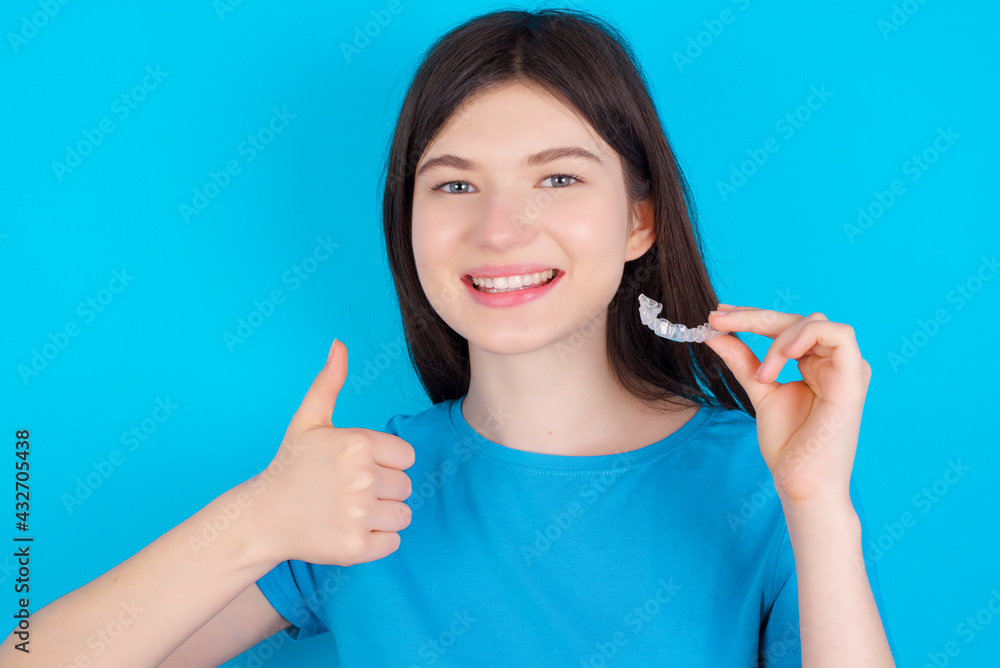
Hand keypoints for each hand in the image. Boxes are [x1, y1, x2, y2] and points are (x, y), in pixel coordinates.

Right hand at [252, 340, 414, 566]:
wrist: (262, 517)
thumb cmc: (290, 466)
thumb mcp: (308, 420)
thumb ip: (329, 382)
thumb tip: (339, 344)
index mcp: (358, 444)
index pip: (406, 457)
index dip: (386, 463)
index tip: (358, 468)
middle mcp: (362, 477)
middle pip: (406, 486)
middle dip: (384, 490)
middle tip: (350, 492)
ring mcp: (358, 514)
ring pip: (403, 515)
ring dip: (383, 516)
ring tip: (350, 511)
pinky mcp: (355, 547)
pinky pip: (393, 542)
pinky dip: (377, 542)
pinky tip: (349, 531)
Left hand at [703, 305, 871, 506]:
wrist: (801, 482)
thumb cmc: (788, 444)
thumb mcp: (759, 390)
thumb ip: (742, 360)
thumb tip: (714, 332)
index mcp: (816, 364)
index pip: (785, 325)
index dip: (750, 316)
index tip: (717, 316)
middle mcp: (834, 362)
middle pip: (796, 319)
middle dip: (753, 317)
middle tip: (719, 320)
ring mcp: (847, 369)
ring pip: (815, 322)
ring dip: (778, 338)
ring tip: (763, 375)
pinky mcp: (853, 379)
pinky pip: (839, 336)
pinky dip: (806, 337)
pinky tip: (783, 357)